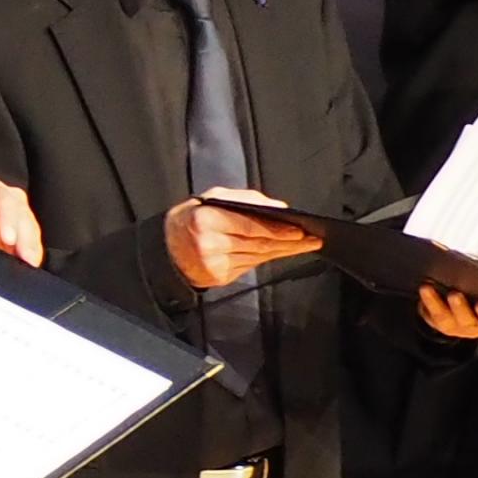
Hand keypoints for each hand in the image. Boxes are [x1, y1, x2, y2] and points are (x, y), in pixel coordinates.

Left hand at [0, 179, 43, 270]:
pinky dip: (30, 258)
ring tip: (29, 265)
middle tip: (26, 258)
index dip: (8, 219)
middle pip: (24, 217)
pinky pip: (32, 248)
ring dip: (32, 251)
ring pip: (32, 233)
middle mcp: (12, 203)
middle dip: (26, 239)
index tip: (9, 239)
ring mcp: (21, 221)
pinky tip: (28, 269)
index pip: (4, 200)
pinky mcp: (26, 239)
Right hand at [164, 188, 319, 290]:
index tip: (299, 231)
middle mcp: (209, 245)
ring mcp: (213, 265)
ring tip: (303, 245)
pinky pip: (250, 267)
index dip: (277, 230)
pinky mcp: (218, 278)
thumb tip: (278, 209)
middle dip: (288, 242)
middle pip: (258, 244)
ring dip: (283, 251)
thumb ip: (245, 200)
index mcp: (205, 221)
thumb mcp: (212, 199)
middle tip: (311, 239)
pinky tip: (280, 253)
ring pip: (258, 257)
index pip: (249, 227)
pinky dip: (266, 258)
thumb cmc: (191, 218)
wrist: (166, 247)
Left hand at [416, 285, 477, 341]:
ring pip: (446, 320)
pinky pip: (430, 315)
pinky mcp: (438, 322)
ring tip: (429, 288)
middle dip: (461, 309)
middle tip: (455, 294)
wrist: (465, 298)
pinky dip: (427, 301)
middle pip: (470, 323)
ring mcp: (456, 327)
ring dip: (437, 304)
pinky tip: (424, 287)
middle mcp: (476, 327)